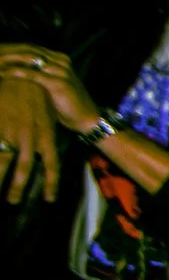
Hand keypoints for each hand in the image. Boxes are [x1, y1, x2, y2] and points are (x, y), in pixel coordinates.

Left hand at [0, 45, 101, 130]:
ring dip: (10, 62)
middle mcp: (61, 61)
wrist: (86, 118)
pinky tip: (4, 74)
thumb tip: (15, 71)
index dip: (13, 51)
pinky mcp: (58, 83)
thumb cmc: (66, 103)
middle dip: (9, 54)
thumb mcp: (52, 84)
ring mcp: (61, 71)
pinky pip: (32, 75)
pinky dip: (16, 73)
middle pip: (30, 52)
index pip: (32, 49)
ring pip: (29, 61)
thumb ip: (38, 75)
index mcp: (60, 59)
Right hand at [0, 74, 57, 204]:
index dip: (50, 184)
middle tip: (13, 203)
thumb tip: (43, 154)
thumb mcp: (46, 117)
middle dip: (16, 188)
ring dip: (0, 178)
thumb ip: (44, 138)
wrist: (20, 76)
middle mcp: (28, 138)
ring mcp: (9, 134)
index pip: (51, 166)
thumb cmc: (35, 96)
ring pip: (3, 162)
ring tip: (0, 195)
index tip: (49, 199)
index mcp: (46, 136)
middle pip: (22, 170)